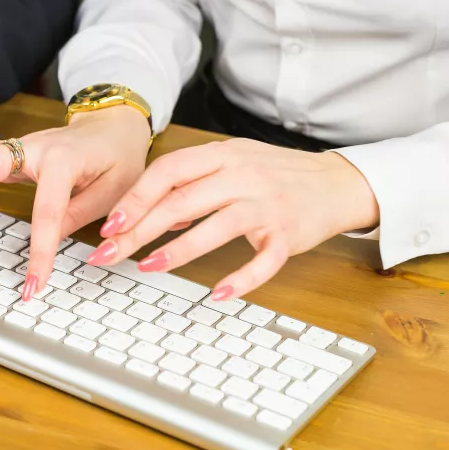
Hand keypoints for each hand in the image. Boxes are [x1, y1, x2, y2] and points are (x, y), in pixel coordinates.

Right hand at [0, 106, 151, 299]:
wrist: (114, 124)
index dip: (38, 252)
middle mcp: (32, 147)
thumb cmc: (118, 156)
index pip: (44, 210)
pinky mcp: (8, 154)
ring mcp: (16, 147)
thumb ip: (81, 217)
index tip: (33, 284)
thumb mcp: (116, 191)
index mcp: (64, 160)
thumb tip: (52, 247)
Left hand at [86, 138, 378, 299]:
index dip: (136, 197)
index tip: (110, 224)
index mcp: (224, 156)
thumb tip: (152, 213)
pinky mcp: (289, 234)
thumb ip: (194, 184)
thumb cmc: (277, 175)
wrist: (338, 182)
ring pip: (215, 227)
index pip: (169, 171)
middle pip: (182, 201)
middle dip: (139, 229)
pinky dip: (241, 279)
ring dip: (178, 250)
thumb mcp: (234, 165)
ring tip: (148, 267)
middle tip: (110, 254)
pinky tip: (218, 294)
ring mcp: (267, 204)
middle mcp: (243, 175)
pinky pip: (263, 261)